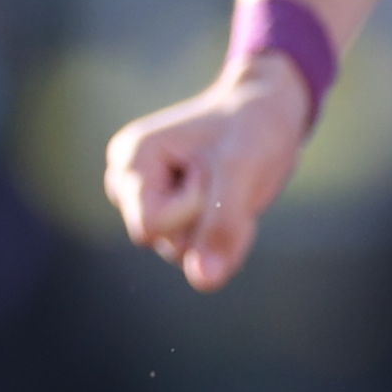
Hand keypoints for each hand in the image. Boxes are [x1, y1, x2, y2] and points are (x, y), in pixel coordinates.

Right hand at [105, 62, 311, 290]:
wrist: (265, 110)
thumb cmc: (252, 130)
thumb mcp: (243, 172)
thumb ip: (221, 226)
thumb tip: (203, 280)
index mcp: (131, 159)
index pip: (150, 226)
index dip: (193, 208)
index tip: (212, 170)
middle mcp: (126, 180)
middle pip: (166, 242)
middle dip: (208, 220)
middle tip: (228, 177)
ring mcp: (144, 198)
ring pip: (183, 251)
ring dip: (219, 226)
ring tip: (230, 186)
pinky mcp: (165, 212)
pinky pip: (195, 250)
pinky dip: (221, 232)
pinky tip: (227, 199)